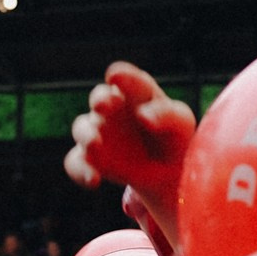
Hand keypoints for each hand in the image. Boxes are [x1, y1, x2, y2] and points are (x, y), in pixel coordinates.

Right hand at [64, 62, 194, 233]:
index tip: (115, 75)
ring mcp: (97, 133)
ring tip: (95, 143)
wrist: (167, 174)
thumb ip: (167, 114)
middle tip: (104, 104)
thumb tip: (144, 116)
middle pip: (99, 97)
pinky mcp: (90, 159)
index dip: (121, 76)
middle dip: (99, 100)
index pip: (128, 80)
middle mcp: (112, 109)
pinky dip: (80, 169)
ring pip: (82, 128)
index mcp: (136, 93)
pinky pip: (76, 162)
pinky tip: (94, 180)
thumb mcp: (181, 123)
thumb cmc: (174, 138)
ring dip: (86, 134)